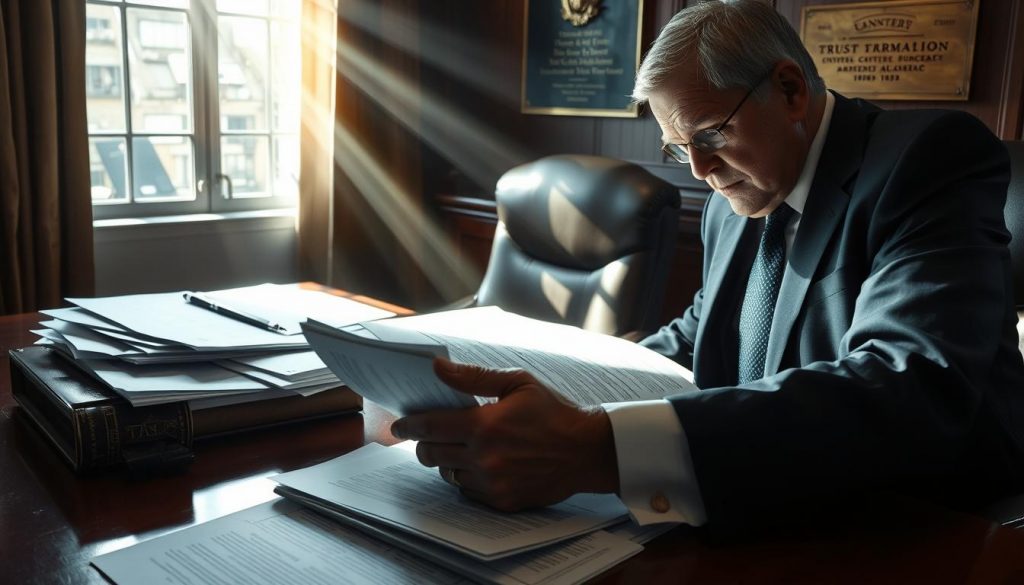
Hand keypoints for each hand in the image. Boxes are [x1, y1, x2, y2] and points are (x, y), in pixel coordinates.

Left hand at [390, 357, 618, 510]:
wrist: (586, 451)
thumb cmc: (553, 412)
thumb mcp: (517, 383)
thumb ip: (473, 377)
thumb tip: (437, 367)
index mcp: (484, 425)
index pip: (430, 427)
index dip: (409, 426)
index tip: (399, 425)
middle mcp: (483, 457)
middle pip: (432, 454)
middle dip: (424, 444)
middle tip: (427, 436)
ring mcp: (492, 482)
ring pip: (448, 474)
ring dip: (446, 460)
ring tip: (460, 447)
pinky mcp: (502, 500)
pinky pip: (468, 490)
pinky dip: (467, 477)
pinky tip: (480, 463)